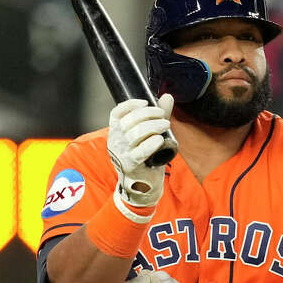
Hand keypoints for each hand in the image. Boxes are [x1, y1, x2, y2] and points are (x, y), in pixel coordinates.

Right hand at [106, 94, 173, 216]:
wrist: (142, 185)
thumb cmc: (145, 158)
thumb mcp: (149, 135)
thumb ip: (157, 116)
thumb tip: (167, 97)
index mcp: (116, 131)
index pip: (117, 113)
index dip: (130, 105)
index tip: (146, 102)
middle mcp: (115, 141)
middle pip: (128, 121)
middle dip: (148, 114)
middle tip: (162, 115)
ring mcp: (122, 154)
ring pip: (135, 134)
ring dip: (153, 126)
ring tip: (165, 125)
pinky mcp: (131, 165)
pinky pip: (140, 152)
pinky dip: (150, 144)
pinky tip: (159, 140)